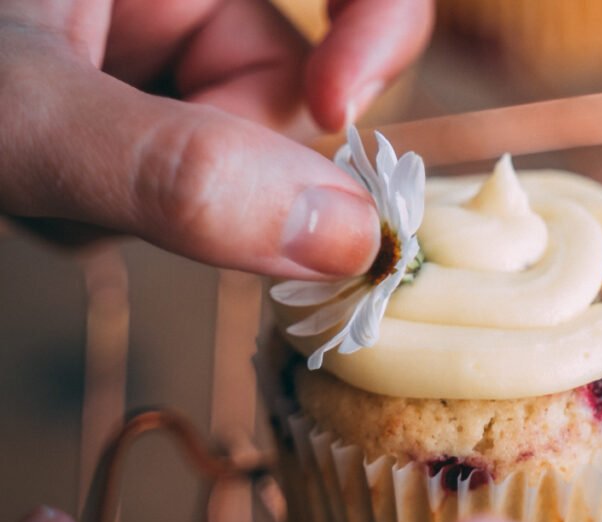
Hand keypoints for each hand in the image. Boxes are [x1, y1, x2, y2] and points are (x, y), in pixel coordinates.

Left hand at [0, 0, 433, 278]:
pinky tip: (47, 183)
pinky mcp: (124, 86)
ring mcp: (148, 32)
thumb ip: (177, 172)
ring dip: (146, 187)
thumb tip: (347, 237)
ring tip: (40, 176)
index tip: (338, 113)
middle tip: (93, 173)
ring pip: (226, 135)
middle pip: (283, 71)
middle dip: (212, 155)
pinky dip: (120, 194)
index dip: (382, 22)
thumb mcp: (18, 115)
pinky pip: (178, 157)